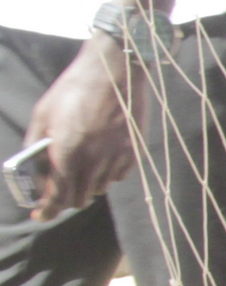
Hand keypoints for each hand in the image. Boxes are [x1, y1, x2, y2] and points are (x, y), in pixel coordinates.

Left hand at [22, 42, 139, 220]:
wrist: (115, 70)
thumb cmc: (75, 88)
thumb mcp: (43, 113)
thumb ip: (35, 144)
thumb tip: (33, 167)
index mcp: (66, 151)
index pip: (55, 195)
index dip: (46, 210)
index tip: (39, 215)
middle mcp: (93, 160)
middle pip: (77, 198)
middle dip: (64, 199)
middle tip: (57, 191)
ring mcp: (115, 158)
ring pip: (97, 190)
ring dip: (85, 187)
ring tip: (79, 171)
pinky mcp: (132, 153)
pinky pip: (116, 177)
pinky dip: (105, 176)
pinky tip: (100, 160)